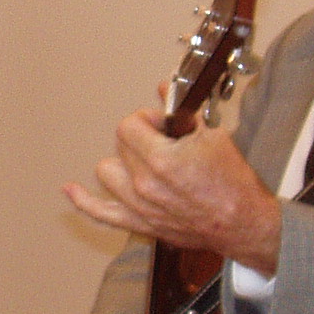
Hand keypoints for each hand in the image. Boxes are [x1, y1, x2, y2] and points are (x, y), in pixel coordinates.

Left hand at [63, 109, 283, 273]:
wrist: (244, 223)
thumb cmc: (234, 185)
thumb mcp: (213, 136)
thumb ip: (183, 113)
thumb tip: (166, 90)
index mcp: (161, 161)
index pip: (130, 125)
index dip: (146, 118)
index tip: (161, 123)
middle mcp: (144, 184)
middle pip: (120, 145)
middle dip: (140, 137)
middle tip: (163, 140)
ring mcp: (139, 206)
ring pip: (107, 172)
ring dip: (122, 162)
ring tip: (143, 161)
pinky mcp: (140, 223)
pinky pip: (100, 213)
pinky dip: (82, 201)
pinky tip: (70, 189)